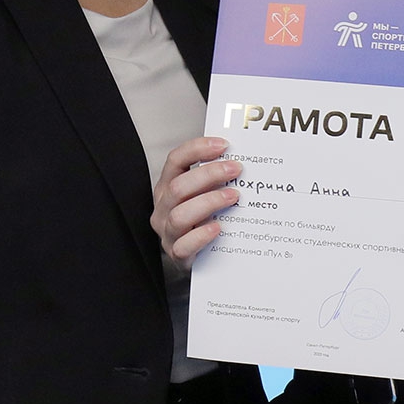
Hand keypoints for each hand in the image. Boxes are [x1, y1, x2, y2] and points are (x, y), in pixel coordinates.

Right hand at [152, 135, 240, 261]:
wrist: (199, 258)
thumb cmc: (202, 221)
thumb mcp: (204, 195)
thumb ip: (215, 179)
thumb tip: (240, 161)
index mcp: (168, 187)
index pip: (175, 160)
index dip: (197, 149)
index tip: (223, 145)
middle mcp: (163, 208)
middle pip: (178, 186)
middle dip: (209, 174)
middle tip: (235, 169)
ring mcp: (168, 232)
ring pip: (180, 215)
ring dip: (209, 202)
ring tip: (233, 197)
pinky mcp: (177, 254)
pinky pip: (184, 245)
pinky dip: (201, 235)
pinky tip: (218, 227)